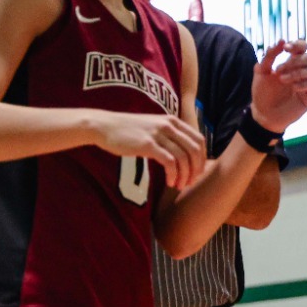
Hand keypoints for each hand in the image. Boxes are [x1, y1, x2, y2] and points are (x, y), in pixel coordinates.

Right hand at [89, 111, 207, 189]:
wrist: (104, 126)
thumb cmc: (126, 130)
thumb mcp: (152, 126)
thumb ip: (168, 135)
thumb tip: (182, 152)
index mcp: (172, 121)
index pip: (199, 140)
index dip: (202, 158)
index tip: (196, 171)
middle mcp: (168, 125)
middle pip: (195, 150)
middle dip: (196, 169)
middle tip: (190, 182)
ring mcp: (158, 134)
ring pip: (184, 158)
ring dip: (185, 175)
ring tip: (179, 185)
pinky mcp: (147, 145)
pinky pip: (169, 162)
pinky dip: (173, 175)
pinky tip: (169, 182)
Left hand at [251, 39, 306, 133]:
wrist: (263, 113)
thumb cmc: (262, 92)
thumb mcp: (261, 72)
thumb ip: (269, 56)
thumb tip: (280, 41)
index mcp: (291, 63)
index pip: (302, 47)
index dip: (297, 44)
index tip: (286, 48)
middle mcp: (301, 71)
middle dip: (292, 62)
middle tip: (277, 71)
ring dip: (296, 73)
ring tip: (282, 80)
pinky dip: (304, 84)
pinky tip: (293, 87)